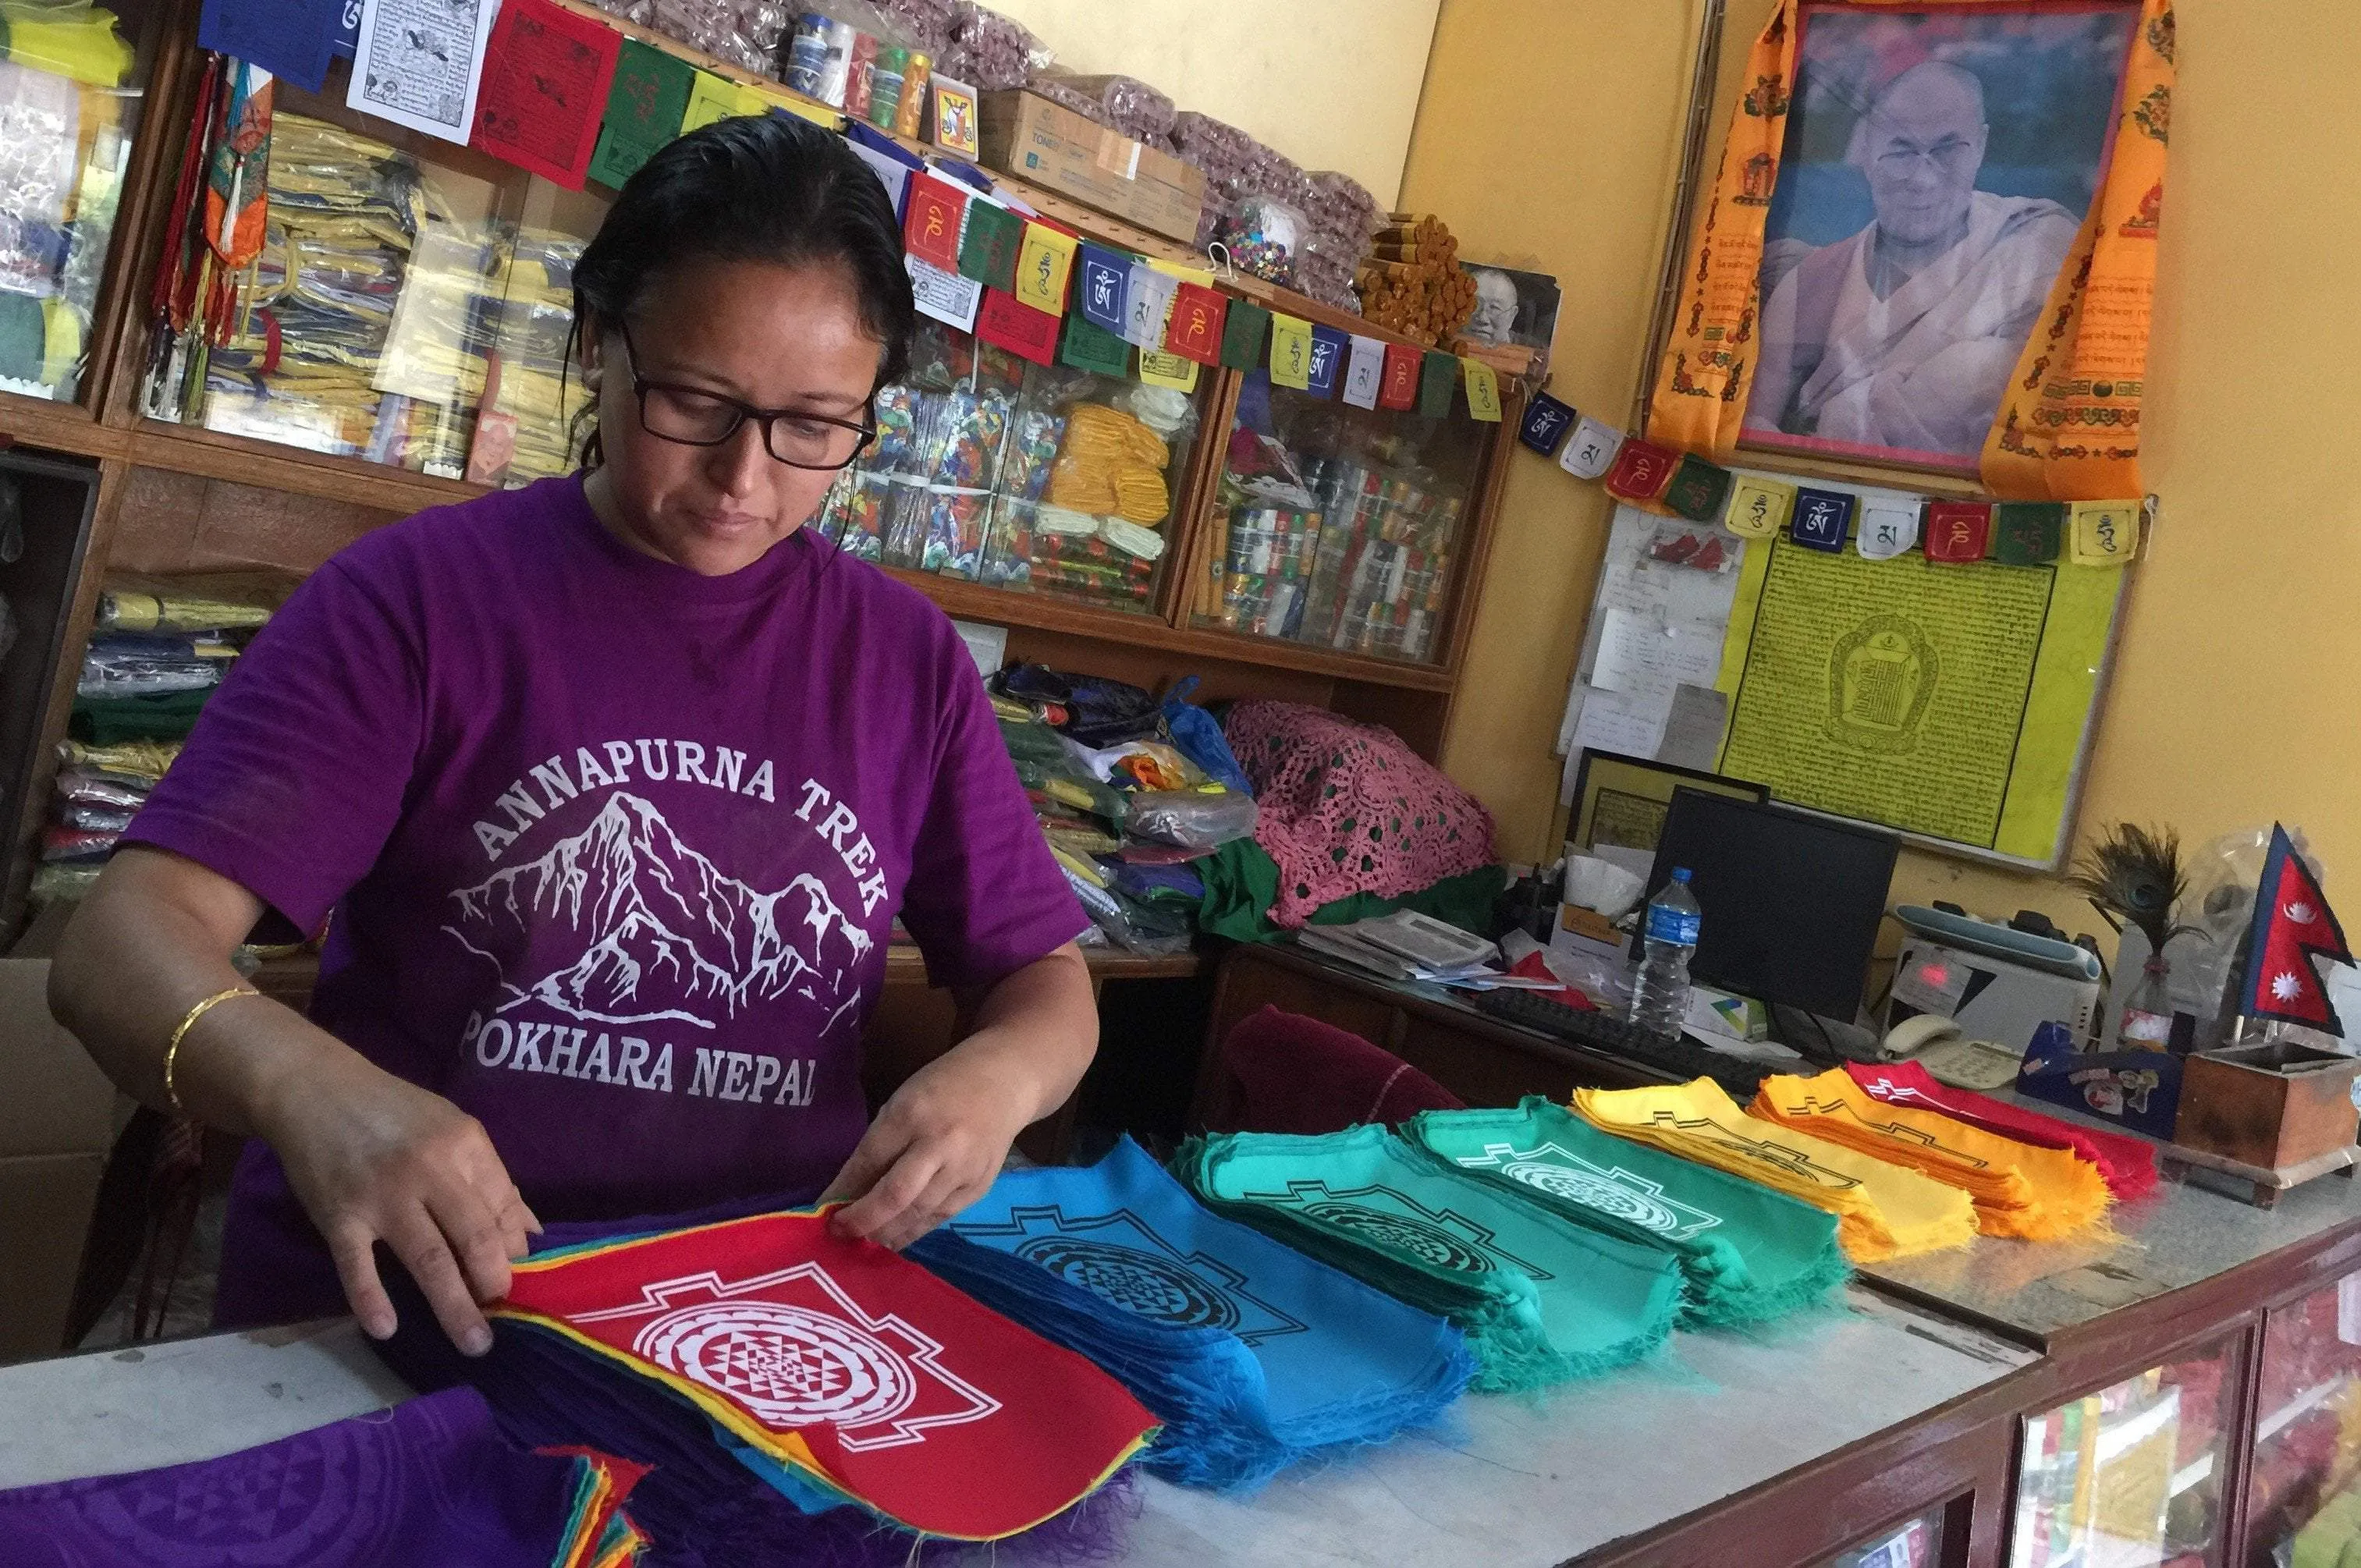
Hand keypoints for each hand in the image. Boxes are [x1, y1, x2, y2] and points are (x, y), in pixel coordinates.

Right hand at [256, 1053, 538, 1354]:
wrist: (315, 1090)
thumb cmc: (393, 1113)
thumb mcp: (452, 1128)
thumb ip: (491, 1180)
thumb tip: (531, 1233)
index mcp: (465, 1144)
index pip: (503, 1206)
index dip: (515, 1250)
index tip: (519, 1281)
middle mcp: (429, 1170)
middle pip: (475, 1237)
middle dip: (495, 1283)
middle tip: (504, 1317)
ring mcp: (382, 1196)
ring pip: (429, 1259)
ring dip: (454, 1307)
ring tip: (475, 1343)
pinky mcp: (338, 1216)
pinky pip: (358, 1265)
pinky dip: (371, 1299)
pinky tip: (388, 1329)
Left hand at [819, 1042, 1037, 1250]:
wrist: (1005, 1083)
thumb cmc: (942, 1088)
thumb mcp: (901, 1103)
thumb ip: (877, 1147)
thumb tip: (845, 1192)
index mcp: (912, 1114)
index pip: (870, 1160)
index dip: (843, 1190)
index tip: (821, 1211)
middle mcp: (940, 1144)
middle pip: (896, 1195)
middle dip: (863, 1220)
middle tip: (840, 1232)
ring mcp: (964, 1169)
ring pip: (918, 1214)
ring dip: (886, 1233)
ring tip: (863, 1241)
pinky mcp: (979, 1188)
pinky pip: (940, 1218)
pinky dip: (913, 1231)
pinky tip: (894, 1238)